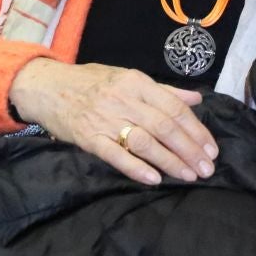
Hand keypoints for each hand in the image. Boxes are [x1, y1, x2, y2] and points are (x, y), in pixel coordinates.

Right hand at [9, 58, 215, 184]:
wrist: (45, 86)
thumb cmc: (88, 82)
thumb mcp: (125, 77)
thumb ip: (162, 91)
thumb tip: (196, 99)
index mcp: (135, 82)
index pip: (174, 107)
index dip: (196, 130)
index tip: (211, 149)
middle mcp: (122, 99)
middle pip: (164, 126)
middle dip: (189, 150)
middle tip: (206, 169)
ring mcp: (104, 119)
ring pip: (145, 142)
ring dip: (170, 161)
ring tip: (188, 176)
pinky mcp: (88, 138)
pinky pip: (116, 155)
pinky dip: (136, 168)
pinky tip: (154, 179)